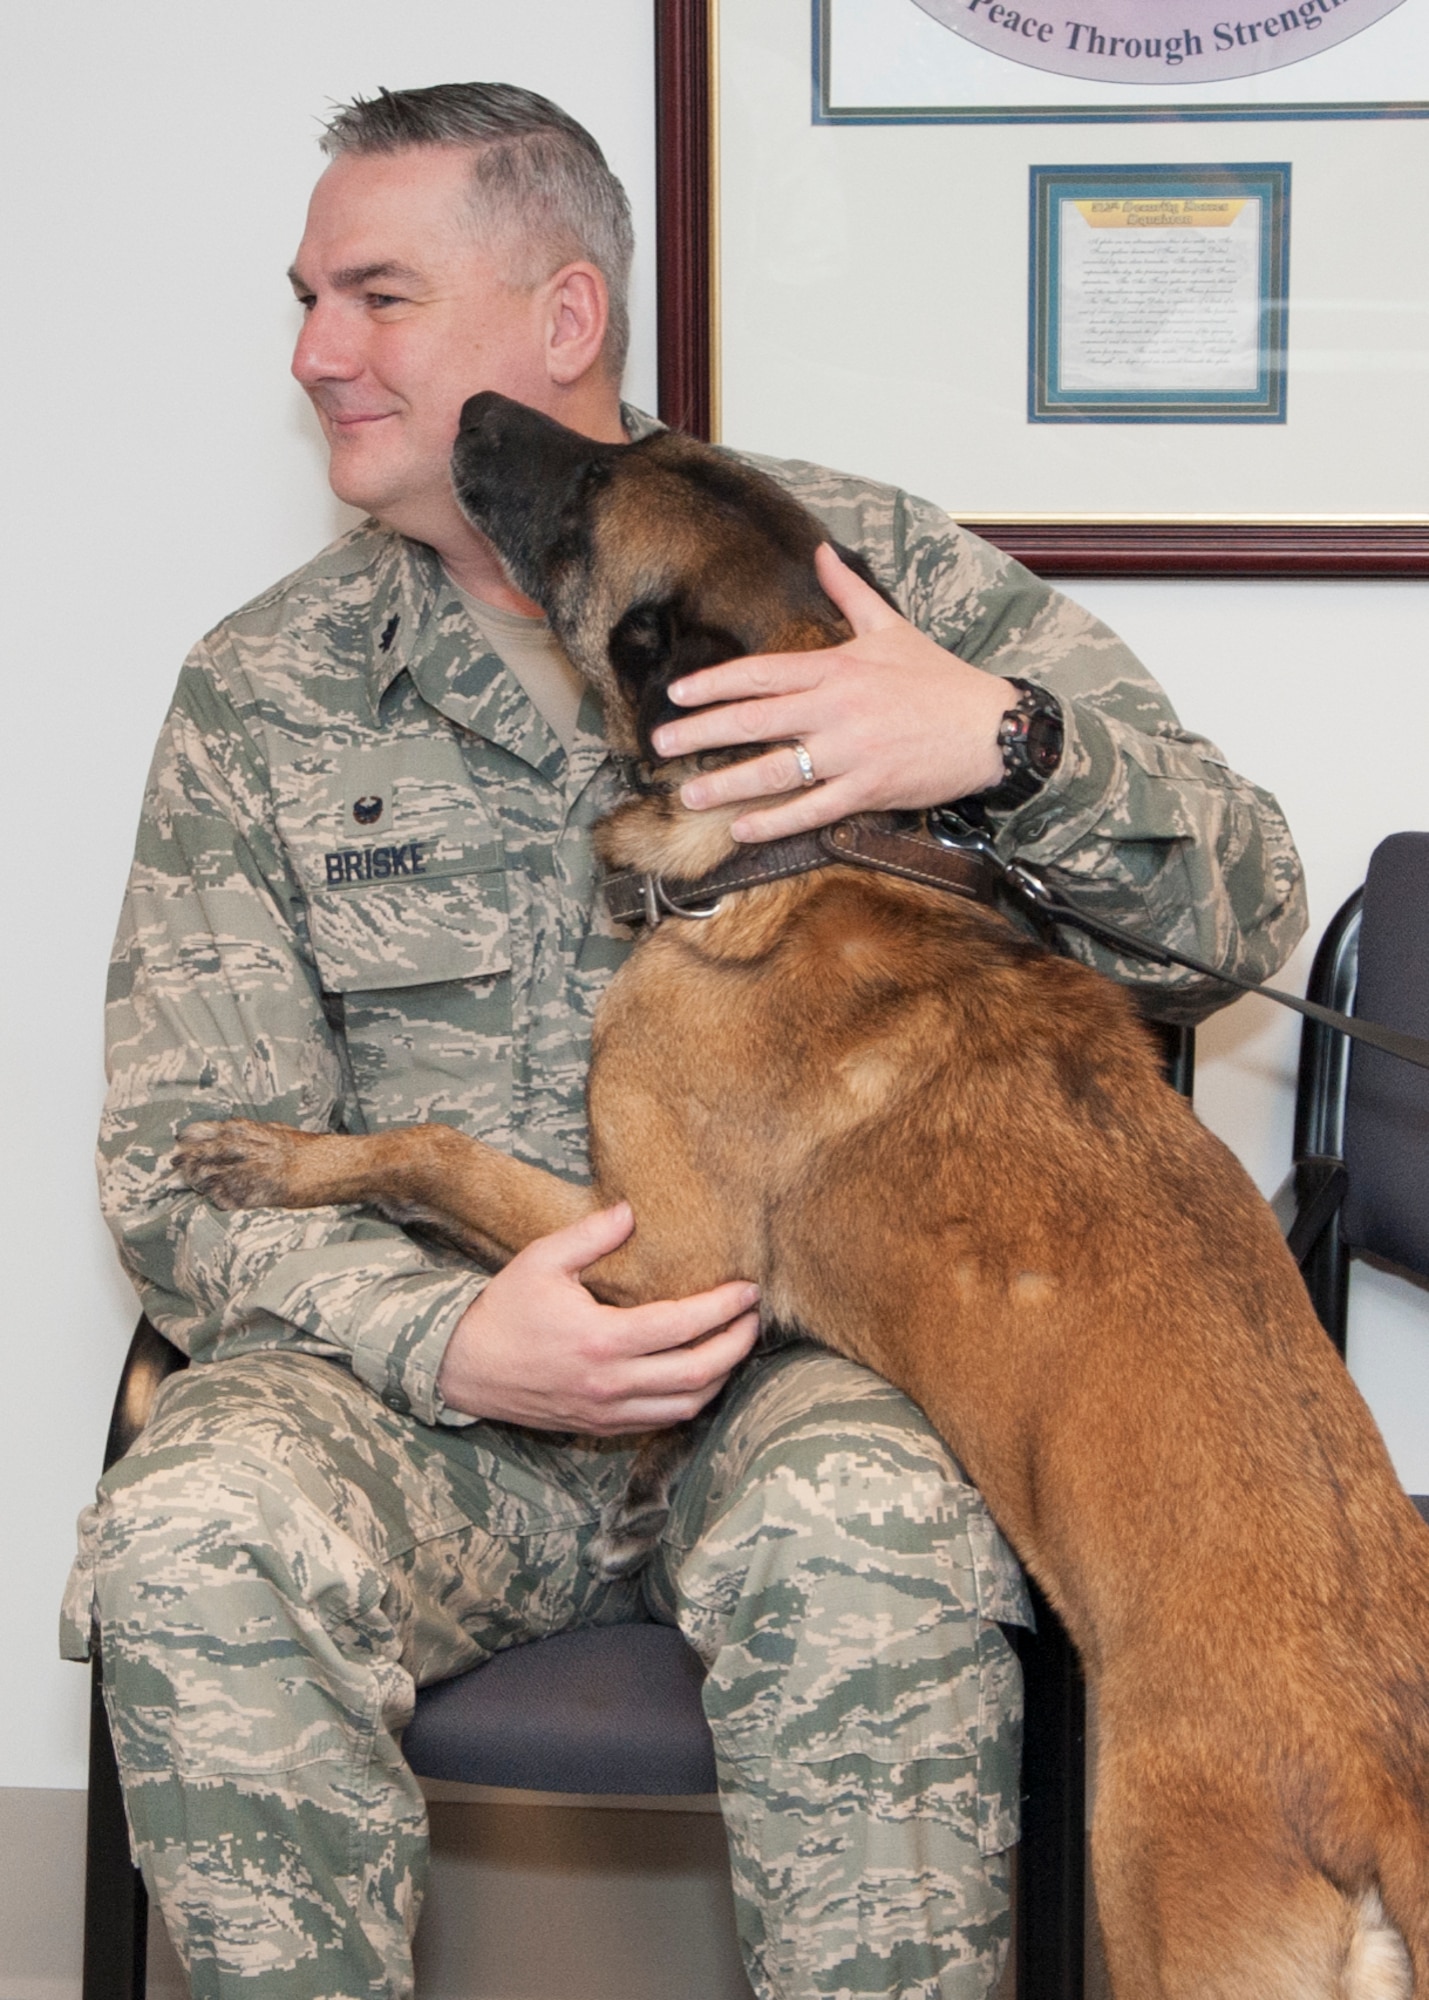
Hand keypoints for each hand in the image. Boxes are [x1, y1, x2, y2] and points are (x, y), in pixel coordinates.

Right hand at [437, 1202, 760, 1431]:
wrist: (464, 1368)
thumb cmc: (504, 1309)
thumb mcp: (541, 1259)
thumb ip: (590, 1235)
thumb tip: (632, 1212)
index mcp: (602, 1339)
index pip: (682, 1326)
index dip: (723, 1308)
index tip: (749, 1289)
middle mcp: (611, 1382)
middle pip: (698, 1373)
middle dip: (737, 1345)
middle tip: (755, 1319)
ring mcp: (607, 1410)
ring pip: (686, 1406)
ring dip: (720, 1377)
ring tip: (735, 1345)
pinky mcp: (600, 1425)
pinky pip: (661, 1421)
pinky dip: (690, 1400)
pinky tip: (700, 1375)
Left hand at [649, 543, 1011, 841]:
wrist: (989, 726)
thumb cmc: (940, 680)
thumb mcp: (892, 627)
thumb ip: (849, 592)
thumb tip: (822, 550)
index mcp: (836, 668)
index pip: (761, 673)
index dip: (713, 684)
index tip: (676, 696)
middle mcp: (836, 708)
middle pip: (755, 720)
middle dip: (701, 733)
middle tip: (659, 746)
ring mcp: (851, 751)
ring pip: (777, 769)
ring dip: (727, 784)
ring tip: (689, 795)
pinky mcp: (869, 788)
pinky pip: (813, 809)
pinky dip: (776, 820)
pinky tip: (743, 829)